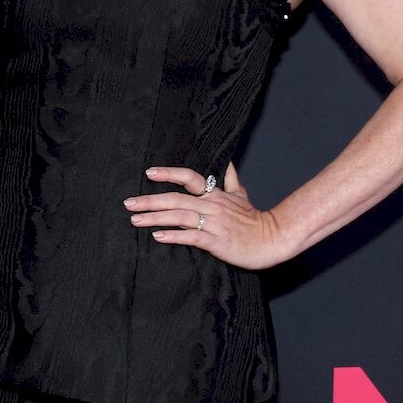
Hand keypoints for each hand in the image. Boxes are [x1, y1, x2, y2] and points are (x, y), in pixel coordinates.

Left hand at [123, 163, 289, 269]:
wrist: (273, 239)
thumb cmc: (254, 220)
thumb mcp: (242, 194)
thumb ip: (231, 178)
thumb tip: (227, 160)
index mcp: (215, 195)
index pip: (190, 178)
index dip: (169, 173)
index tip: (149, 173)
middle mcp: (212, 206)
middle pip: (176, 198)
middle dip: (150, 200)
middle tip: (128, 203)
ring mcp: (214, 223)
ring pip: (180, 216)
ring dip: (156, 218)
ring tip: (135, 220)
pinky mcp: (217, 241)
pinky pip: (192, 237)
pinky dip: (174, 236)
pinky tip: (158, 236)